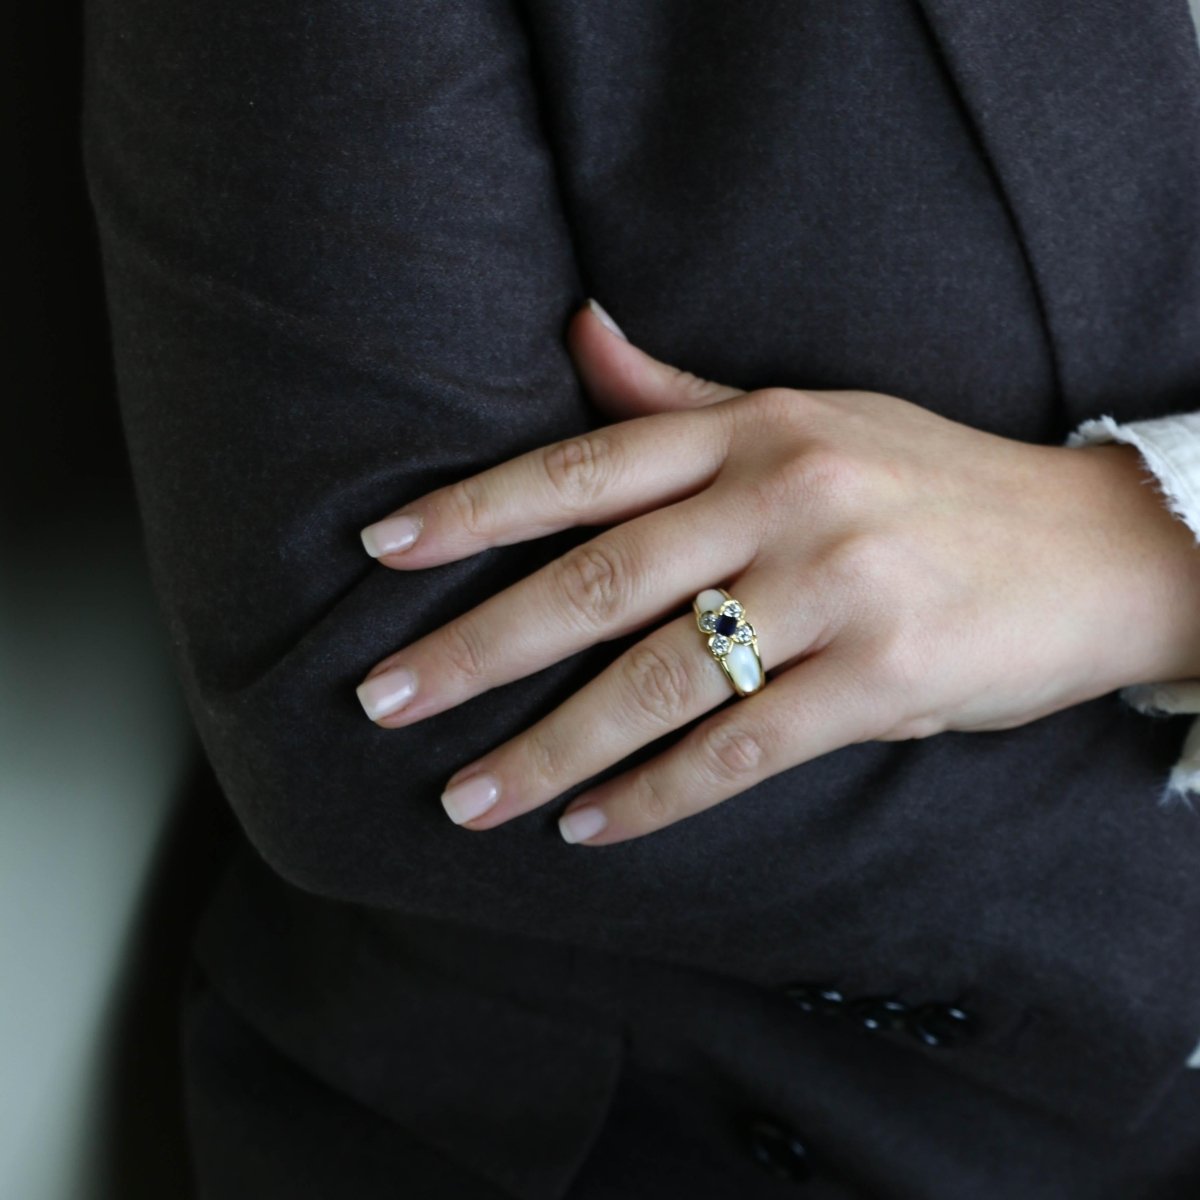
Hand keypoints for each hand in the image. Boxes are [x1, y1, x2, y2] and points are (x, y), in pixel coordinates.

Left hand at [355, 300, 1199, 844]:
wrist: (1094, 546)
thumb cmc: (930, 480)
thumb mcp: (810, 413)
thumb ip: (682, 395)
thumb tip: (577, 334)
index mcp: (752, 429)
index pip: (582, 467)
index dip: (472, 509)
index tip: (382, 553)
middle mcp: (782, 497)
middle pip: (595, 580)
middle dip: (476, 647)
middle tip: (381, 697)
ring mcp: (836, 588)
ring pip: (657, 679)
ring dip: (548, 748)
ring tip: (465, 798)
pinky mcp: (885, 677)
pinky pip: (742, 749)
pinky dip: (657, 795)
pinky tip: (588, 829)